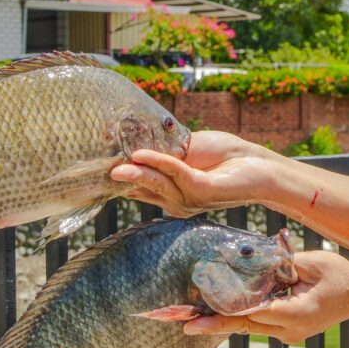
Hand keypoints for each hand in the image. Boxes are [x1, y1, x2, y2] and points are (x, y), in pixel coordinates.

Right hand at [111, 130, 275, 216]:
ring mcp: (188, 199)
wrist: (255, 162)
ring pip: (156, 183)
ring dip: (137, 173)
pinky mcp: (202, 191)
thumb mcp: (183, 150)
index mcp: (169, 193)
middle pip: (142, 188)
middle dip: (122, 179)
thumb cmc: (222, 155)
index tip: (92, 169)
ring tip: (117, 167)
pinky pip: (175, 175)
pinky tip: (142, 155)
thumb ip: (159, 152)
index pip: (137, 188)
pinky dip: (158, 163)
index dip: (117, 179)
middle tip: (98, 169)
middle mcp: (176, 202)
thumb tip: (128, 145)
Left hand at [184, 251, 348, 343]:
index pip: (253, 313)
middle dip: (215, 323)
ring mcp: (289, 335)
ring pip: (252, 325)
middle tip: (185, 327)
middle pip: (246, 324)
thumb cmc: (337, 274)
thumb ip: (281, 264)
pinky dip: (244, 315)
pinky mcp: (288, 333)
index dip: (224, 314)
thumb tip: (252, 262)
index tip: (198, 320)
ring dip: (227, 319)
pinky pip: (261, 323)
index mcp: (297, 313)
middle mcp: (290, 330)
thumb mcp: (311, 263)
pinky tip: (222, 310)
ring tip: (194, 318)